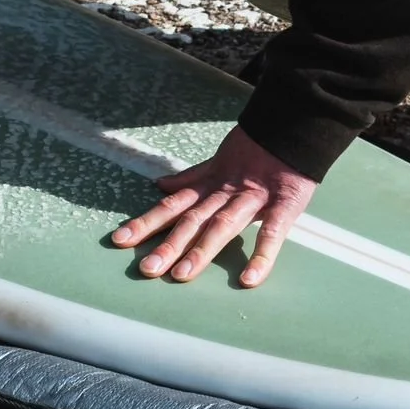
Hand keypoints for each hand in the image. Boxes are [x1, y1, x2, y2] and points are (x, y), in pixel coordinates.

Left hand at [110, 127, 315, 287]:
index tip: (119, 240)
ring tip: (180, 275)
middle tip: (146, 269)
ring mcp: (253, 198)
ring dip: (201, 250)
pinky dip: (262, 255)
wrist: (291, 129)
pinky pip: (272, 232)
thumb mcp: (218, 163)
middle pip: (191, 220)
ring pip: (222, 224)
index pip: (172, 206)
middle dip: (168, 244)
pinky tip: (249, 279)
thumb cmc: (254, 151)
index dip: (146, 222)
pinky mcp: (284, 204)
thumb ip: (190, 178)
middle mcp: (224, 192)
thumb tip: (159, 185)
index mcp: (209, 185)